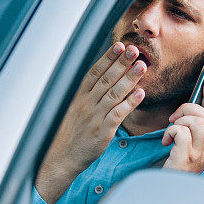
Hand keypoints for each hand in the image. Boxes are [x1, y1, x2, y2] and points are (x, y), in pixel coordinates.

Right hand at [35, 42, 146, 203]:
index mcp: (80, 97)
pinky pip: (118, 114)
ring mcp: (95, 117)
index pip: (95, 72)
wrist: (62, 158)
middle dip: (121, 63)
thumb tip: (105, 77)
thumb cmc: (72, 134)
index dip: (107, 58)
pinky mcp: (103, 131)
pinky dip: (130, 103)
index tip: (118, 45)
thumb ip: (89, 94)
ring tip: (141, 66)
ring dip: (129, 78)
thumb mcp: (76, 109)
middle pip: (106, 79)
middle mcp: (87, 104)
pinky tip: (140, 94)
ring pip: (114, 93)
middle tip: (134, 49)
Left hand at [162, 77, 203, 172]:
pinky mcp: (186, 158)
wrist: (167, 196)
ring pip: (196, 121)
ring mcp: (198, 154)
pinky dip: (170, 132)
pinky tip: (166, 142)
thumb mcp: (183, 151)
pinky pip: (181, 132)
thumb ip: (186, 135)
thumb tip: (182, 116)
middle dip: (187, 108)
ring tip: (170, 132)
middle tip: (174, 119)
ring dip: (179, 121)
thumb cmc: (172, 173)